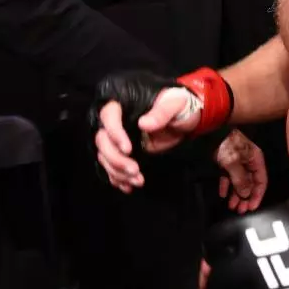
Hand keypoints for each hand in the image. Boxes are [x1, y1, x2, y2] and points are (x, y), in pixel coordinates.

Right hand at [91, 73, 201, 192]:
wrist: (185, 117)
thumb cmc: (180, 104)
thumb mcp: (176, 103)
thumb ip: (161, 112)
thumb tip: (143, 124)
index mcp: (125, 103)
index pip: (109, 115)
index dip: (114, 133)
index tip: (128, 149)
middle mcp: (118, 120)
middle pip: (102, 140)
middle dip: (116, 159)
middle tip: (135, 170)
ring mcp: (120, 137)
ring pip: (105, 156)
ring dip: (118, 172)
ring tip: (138, 181)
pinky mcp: (124, 152)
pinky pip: (112, 166)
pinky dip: (118, 178)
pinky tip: (129, 186)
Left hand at [215, 130, 267, 214]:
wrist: (211, 131)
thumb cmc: (226, 143)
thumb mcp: (234, 163)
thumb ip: (240, 180)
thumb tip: (245, 194)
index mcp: (255, 160)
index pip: (261, 181)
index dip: (257, 195)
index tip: (252, 207)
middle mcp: (248, 162)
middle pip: (250, 184)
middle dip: (246, 197)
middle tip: (240, 209)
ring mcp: (237, 162)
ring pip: (239, 182)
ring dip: (236, 194)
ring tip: (232, 206)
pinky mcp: (226, 162)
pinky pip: (229, 177)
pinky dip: (226, 186)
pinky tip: (223, 194)